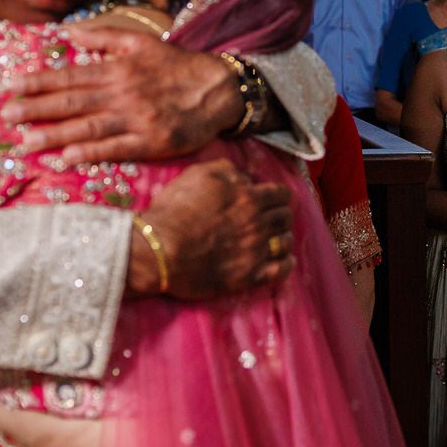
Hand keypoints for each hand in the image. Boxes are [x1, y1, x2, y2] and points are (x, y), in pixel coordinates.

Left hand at [2, 28, 241, 163]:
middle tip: (6, 117)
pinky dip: (90, 152)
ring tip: (25, 143)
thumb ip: (103, 37)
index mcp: (118, 69)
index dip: (39, 82)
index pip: (70, 76)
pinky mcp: (151, 142)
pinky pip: (116, 148)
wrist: (220, 89)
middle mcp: (123, 93)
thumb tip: (67, 33)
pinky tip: (67, 158)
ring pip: (88, 127)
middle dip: (36, 109)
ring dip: (54, 135)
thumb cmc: (178, 65)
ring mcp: (136, 119)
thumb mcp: (141, 42)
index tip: (12, 87)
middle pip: (72, 102)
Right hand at [134, 160, 293, 298]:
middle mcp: (257, 223)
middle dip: (280, 215)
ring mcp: (255, 251)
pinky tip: (282, 262)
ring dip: (282, 238)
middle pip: (285, 217)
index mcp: (248, 197)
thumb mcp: (198, 175)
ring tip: (274, 240)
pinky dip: (286, 264)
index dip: (278, 195)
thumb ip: (227, 170)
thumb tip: (246, 177)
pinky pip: (281, 270)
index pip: (281, 194)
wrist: (160, 249)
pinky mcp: (248, 276)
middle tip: (270, 219)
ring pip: (286, 242)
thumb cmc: (174, 210)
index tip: (272, 200)